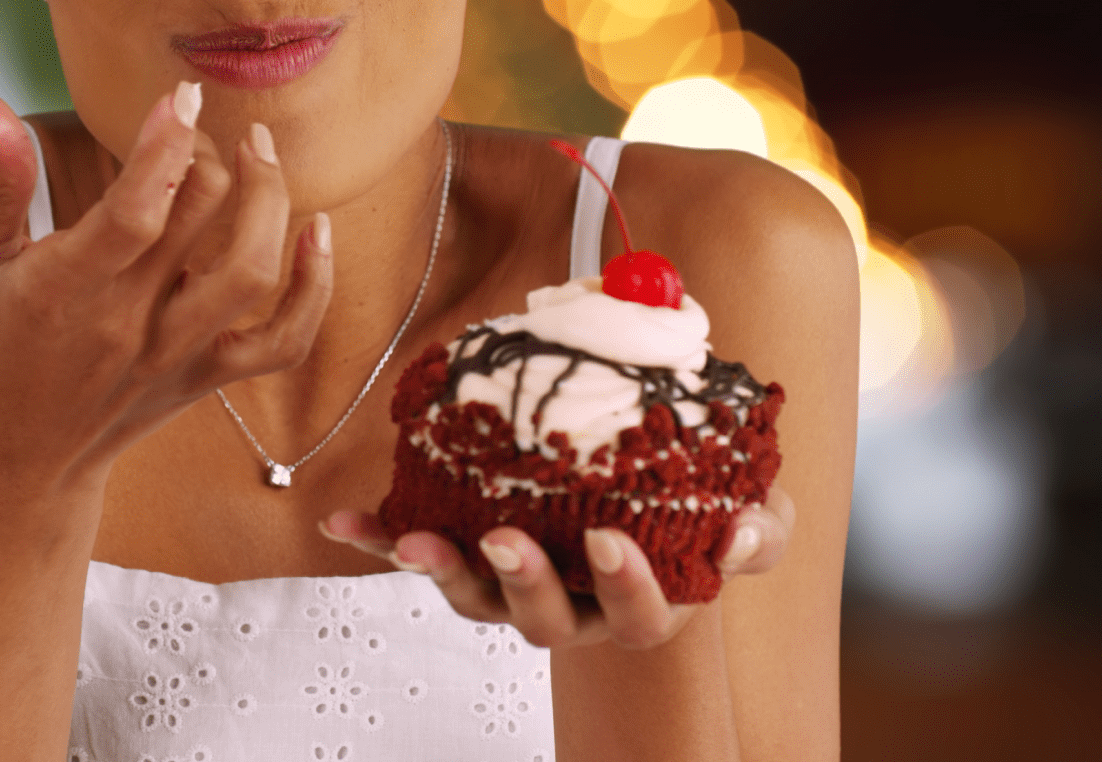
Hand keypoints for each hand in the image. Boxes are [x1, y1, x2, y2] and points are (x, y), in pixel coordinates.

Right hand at [0, 86, 334, 489]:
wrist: (14, 469)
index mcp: (61, 290)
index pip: (133, 210)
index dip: (166, 145)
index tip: (181, 96)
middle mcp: (126, 323)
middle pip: (199, 219)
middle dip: (209, 152)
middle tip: (196, 122)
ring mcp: (174, 354)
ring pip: (251, 272)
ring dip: (270, 200)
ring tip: (259, 151)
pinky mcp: (205, 378)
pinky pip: (283, 342)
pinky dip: (315, 289)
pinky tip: (317, 233)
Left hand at [320, 486, 794, 649]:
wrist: (648, 481)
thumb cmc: (704, 508)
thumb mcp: (756, 511)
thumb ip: (760, 527)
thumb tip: (743, 533)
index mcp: (640, 603)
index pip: (637, 615)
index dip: (624, 586)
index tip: (609, 541)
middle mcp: (571, 607)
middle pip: (542, 619)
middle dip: (522, 583)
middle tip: (505, 539)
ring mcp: (511, 586)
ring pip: (474, 596)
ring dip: (440, 569)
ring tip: (413, 539)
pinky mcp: (466, 554)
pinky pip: (417, 553)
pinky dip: (377, 541)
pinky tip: (341, 522)